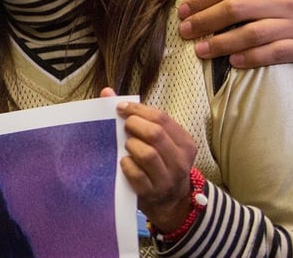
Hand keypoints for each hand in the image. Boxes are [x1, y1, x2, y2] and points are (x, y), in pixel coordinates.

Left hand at [101, 88, 195, 232]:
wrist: (169, 201)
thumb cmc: (159, 163)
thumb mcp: (159, 140)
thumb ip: (137, 115)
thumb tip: (107, 92)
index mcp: (185, 142)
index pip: (161, 118)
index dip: (137, 110)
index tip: (120, 108)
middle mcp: (180, 161)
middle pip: (155, 134)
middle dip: (134, 125)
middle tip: (124, 127)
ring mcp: (167, 179)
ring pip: (147, 154)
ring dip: (131, 145)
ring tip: (127, 146)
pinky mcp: (152, 192)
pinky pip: (135, 174)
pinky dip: (126, 164)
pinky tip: (123, 162)